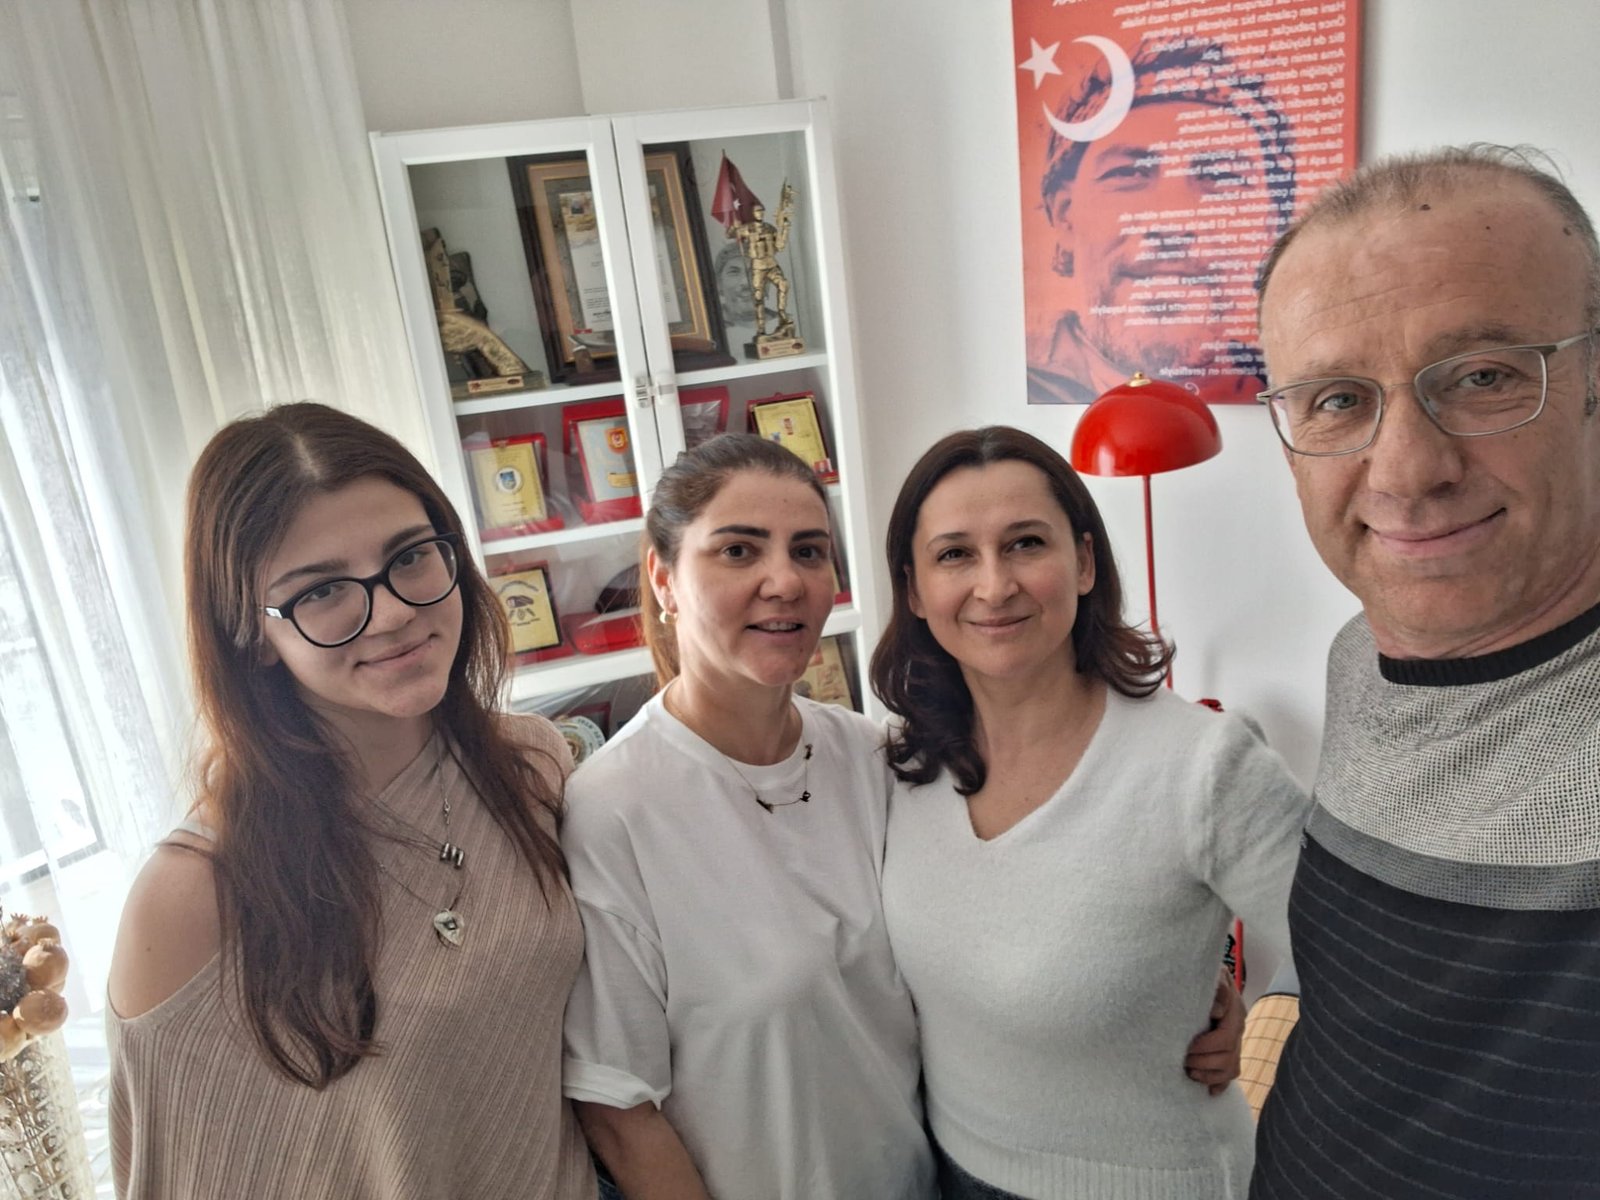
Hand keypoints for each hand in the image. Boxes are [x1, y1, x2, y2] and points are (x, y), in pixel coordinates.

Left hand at [1184, 971, 1243, 1095]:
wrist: (1205, 976)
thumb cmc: (1202, 974)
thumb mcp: (1210, 973)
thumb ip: (1216, 988)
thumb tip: (1216, 1011)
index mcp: (1234, 1009)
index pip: (1225, 1038)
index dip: (1205, 1047)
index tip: (1186, 1046)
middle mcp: (1238, 1027)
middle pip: (1227, 1057)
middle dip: (1202, 1061)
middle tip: (1182, 1059)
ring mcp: (1236, 1040)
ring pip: (1231, 1068)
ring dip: (1209, 1074)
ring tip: (1189, 1071)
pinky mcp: (1230, 1050)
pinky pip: (1231, 1075)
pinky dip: (1220, 1084)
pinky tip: (1209, 1090)